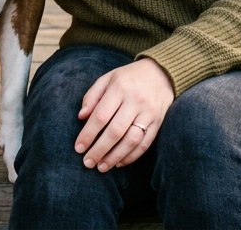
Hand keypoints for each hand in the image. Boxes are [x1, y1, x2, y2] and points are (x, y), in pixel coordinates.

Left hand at [75, 58, 173, 172]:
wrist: (161, 73)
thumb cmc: (128, 77)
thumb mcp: (108, 78)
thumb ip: (92, 96)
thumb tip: (81, 117)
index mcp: (120, 88)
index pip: (101, 115)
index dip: (88, 134)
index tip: (78, 148)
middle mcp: (135, 101)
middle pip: (115, 131)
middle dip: (99, 150)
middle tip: (87, 163)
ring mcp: (149, 113)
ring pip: (131, 140)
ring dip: (115, 157)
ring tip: (101, 167)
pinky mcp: (158, 123)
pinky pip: (145, 144)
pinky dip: (131, 156)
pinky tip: (119, 163)